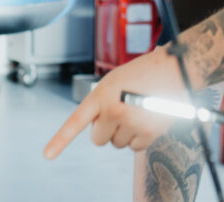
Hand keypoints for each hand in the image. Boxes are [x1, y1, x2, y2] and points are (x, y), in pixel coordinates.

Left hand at [43, 45, 188, 158]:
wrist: (176, 68)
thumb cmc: (146, 71)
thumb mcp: (116, 79)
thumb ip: (102, 100)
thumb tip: (99, 125)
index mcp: (102, 94)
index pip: (77, 121)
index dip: (60, 140)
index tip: (47, 155)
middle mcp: (115, 110)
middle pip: (99, 139)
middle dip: (107, 129)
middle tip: (121, 111)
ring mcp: (132, 123)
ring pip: (118, 144)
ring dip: (125, 132)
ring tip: (139, 110)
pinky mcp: (150, 132)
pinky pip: (135, 147)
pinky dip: (141, 137)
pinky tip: (149, 118)